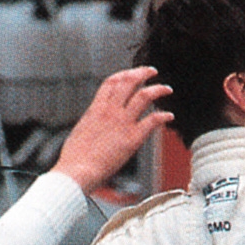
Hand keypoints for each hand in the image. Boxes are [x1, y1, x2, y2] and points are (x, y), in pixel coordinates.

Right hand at [52, 66, 173, 193]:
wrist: (76, 172)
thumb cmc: (75, 159)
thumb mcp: (80, 132)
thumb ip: (92, 125)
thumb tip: (94, 128)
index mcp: (95, 110)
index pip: (111, 82)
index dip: (124, 74)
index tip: (132, 73)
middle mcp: (110, 112)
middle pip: (128, 82)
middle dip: (142, 73)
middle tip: (152, 71)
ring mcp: (122, 123)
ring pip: (144, 96)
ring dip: (157, 89)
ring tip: (166, 89)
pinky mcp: (133, 138)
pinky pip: (153, 121)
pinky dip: (164, 116)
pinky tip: (169, 116)